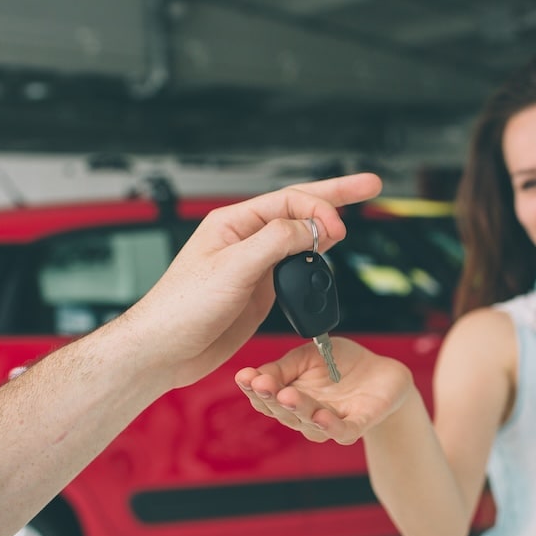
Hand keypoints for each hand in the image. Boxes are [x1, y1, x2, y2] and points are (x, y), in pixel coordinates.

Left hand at [126, 173, 381, 389]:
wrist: (165, 350)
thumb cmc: (181, 307)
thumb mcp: (232, 268)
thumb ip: (275, 242)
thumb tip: (313, 227)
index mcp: (233, 223)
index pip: (287, 200)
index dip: (319, 206)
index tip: (339, 225)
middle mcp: (245, 239)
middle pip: (298, 209)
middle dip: (335, 196)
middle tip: (370, 185)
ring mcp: (254, 264)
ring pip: (299, 237)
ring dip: (326, 228)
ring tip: (351, 220)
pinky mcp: (259, 290)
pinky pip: (293, 266)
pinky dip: (315, 259)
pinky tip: (327, 255)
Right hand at [235, 338, 413, 444]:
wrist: (382, 373)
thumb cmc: (341, 364)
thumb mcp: (307, 356)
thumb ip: (282, 367)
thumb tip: (254, 375)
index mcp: (291, 396)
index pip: (266, 399)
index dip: (253, 389)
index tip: (244, 376)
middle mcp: (306, 414)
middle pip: (284, 412)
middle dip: (272, 398)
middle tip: (262, 384)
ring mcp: (331, 421)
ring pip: (310, 423)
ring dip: (298, 410)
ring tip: (287, 396)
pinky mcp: (357, 424)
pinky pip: (343, 431)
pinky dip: (332, 427)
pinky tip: (322, 417)